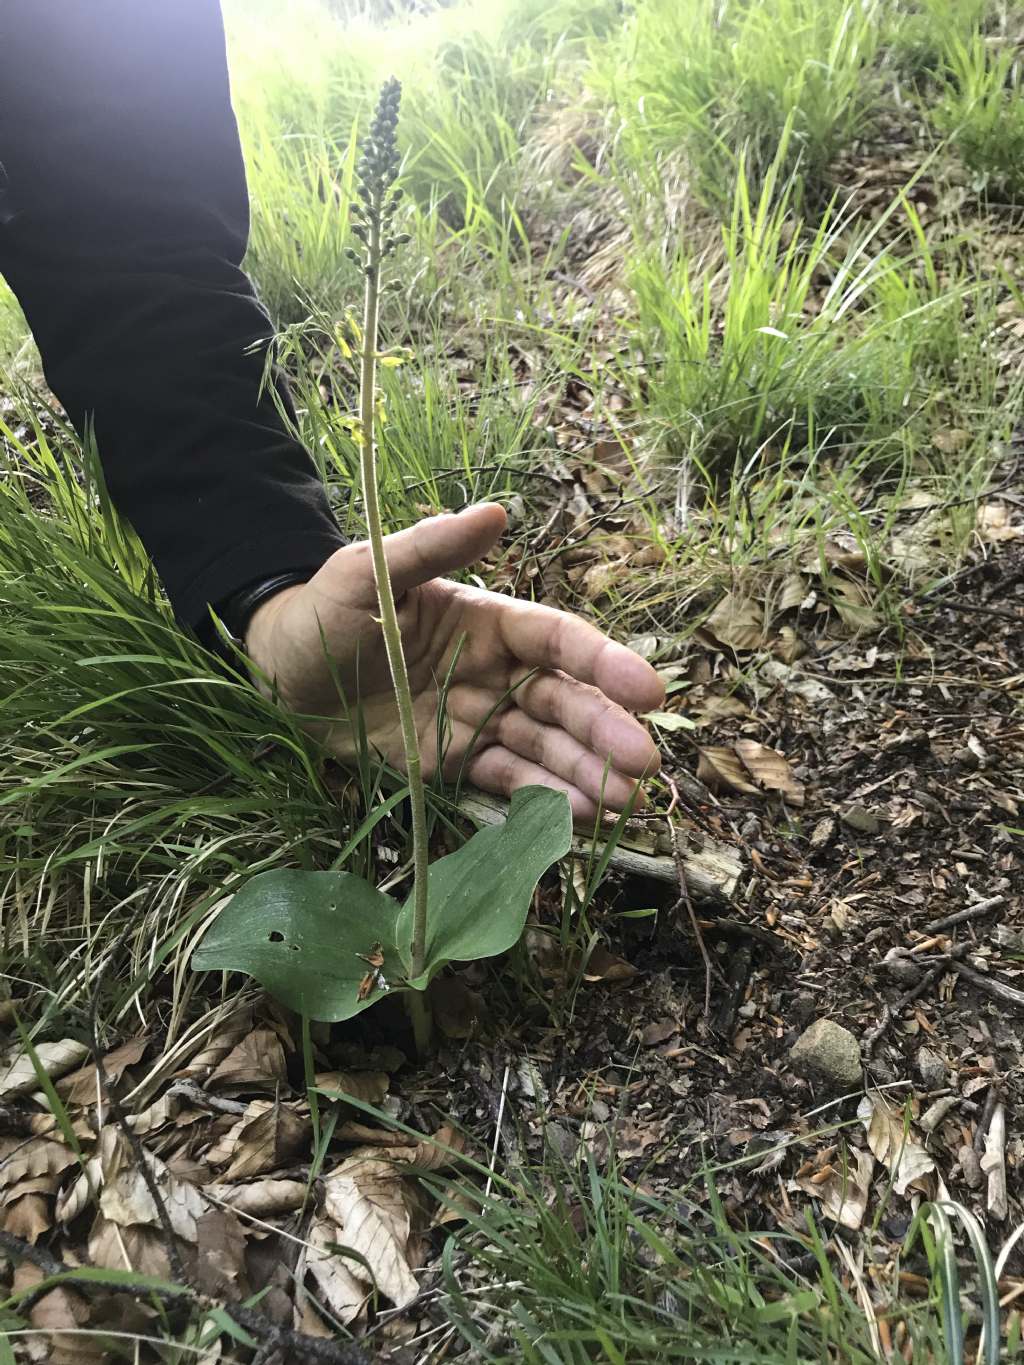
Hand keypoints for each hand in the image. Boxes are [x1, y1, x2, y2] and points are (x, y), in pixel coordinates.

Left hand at [244, 503, 663, 819]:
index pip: (555, 640)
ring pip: (543, 746)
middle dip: (603, 729)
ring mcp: (477, 717)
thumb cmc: (327, 608)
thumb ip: (433, 547)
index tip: (646, 689)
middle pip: (561, 699)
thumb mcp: (372, 570)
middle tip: (644, 762)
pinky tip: (580, 815)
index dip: (602, 662)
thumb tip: (496, 512)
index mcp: (485, 620)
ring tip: (624, 799)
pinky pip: (507, 780)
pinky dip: (544, 797)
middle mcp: (493, 670)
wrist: (281, 673)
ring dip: (585, 771)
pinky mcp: (454, 761)